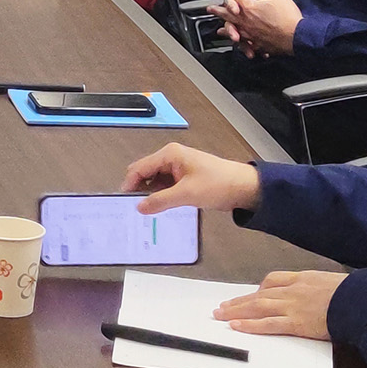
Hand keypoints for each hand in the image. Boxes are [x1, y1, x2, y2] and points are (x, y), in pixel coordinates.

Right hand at [123, 140, 262, 213]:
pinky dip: (160, 197)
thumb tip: (139, 207)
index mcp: (169, 155)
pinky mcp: (184, 179)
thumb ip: (161, 200)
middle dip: (138, 189)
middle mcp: (171, 159)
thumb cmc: (218, 184)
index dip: (129, 184)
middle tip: (133, 209)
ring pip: (154, 182)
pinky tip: (159, 209)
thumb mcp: (187, 194)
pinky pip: (165, 187)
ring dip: (150, 195)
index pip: (139, 168)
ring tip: (145, 212)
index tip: (123, 202)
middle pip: (145, 173)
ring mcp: (177, 169)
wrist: (244, 187)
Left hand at [213, 0, 302, 55]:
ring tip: (219, 29)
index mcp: (251, 7)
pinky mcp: (257, 43)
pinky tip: (237, 43)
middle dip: (219, 10)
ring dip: (225, 28)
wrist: (297, 37)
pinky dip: (238, 42)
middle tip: (210, 9)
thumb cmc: (289, 17)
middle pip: (229, 14)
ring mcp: (251, 33)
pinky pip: (244, 42)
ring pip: (234, 29)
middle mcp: (247, 21)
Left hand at [216, 271, 343, 340]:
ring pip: (257, 307)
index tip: (251, 294)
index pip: (274, 280)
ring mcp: (292, 306)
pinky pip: (267, 324)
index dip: (259, 288)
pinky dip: (250, 325)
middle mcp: (292, 290)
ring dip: (236, 311)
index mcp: (303, 278)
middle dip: (240, 301)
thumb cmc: (352, 293)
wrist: (359, 302)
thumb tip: (319, 293)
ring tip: (220, 315)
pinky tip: (236, 326)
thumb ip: (320, 286)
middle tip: (223, 306)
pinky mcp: (295, 323)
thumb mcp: (333, 282)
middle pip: (259, 294)